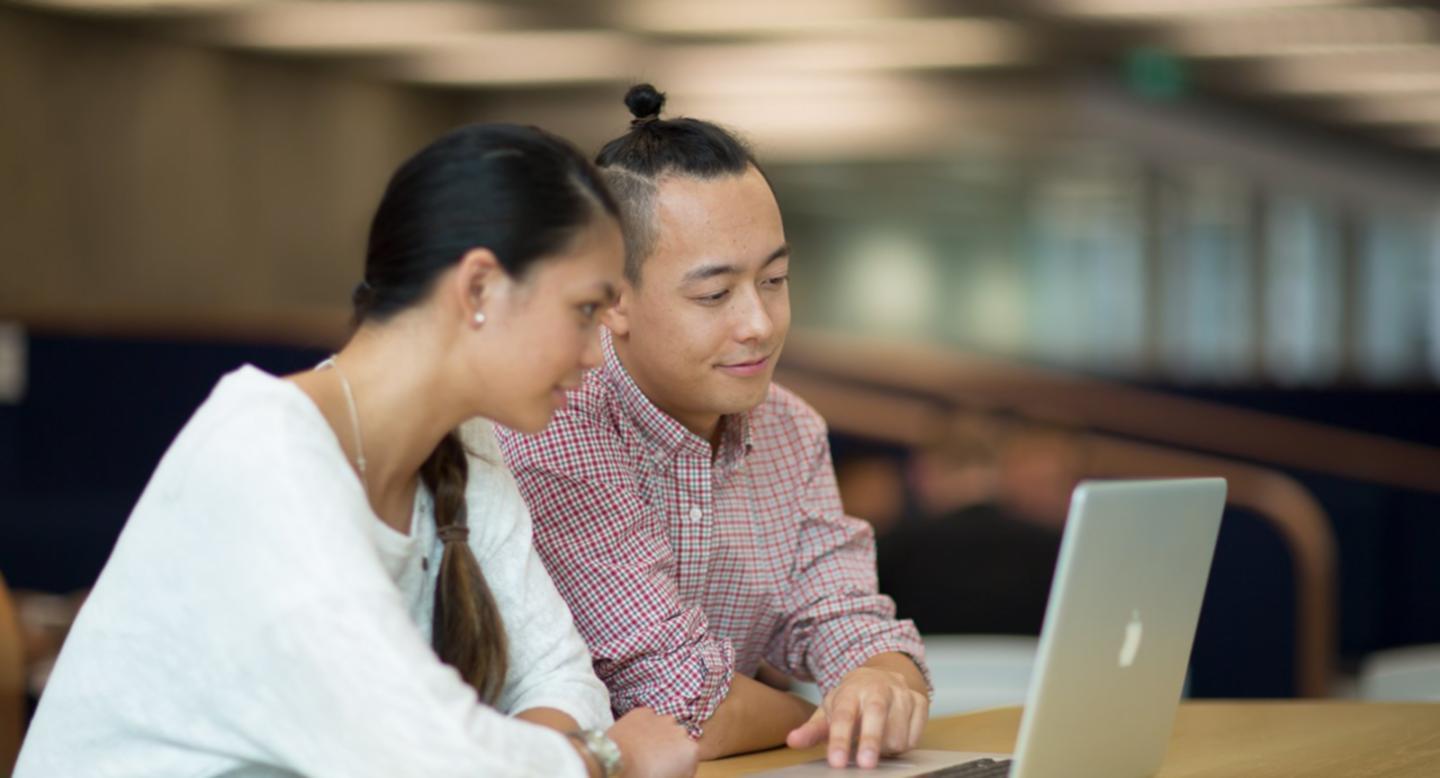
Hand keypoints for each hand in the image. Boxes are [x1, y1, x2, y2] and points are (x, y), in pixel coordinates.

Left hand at [607, 707, 698, 777]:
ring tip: (643, 750)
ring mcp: (662, 718)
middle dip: (671, 752)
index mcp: (691, 751)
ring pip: (665, 728)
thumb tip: (671, 771)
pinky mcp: (643, 712)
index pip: (691, 763)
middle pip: (679, 743)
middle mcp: (680, 731)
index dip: (680, 771)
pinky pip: (647, 719)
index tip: (668, 774)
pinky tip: (634, 739)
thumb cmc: (641, 777)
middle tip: (654, 764)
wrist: (613, 762)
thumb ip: (676, 773)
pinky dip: (643, 727)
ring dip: (659, 736)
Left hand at [785, 666, 927, 768]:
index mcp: (851, 690)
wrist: (881, 676)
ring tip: (875, 744)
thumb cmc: (852, 700)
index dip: (840, 739)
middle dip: (871, 741)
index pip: (844, 715)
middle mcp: (878, 688)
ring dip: (885, 748)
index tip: (837, 762)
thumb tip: (792, 741)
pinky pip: (915, 735)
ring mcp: (902, 693)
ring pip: (898, 732)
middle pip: (876, 714)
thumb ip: (812, 729)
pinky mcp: (921, 702)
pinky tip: (892, 738)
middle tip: (865, 765)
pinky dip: (903, 744)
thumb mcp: (830, 710)